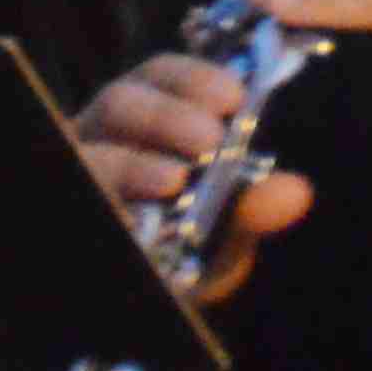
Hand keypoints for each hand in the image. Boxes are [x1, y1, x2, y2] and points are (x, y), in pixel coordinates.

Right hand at [74, 51, 304, 302]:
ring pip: (89, 148)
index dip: (193, 79)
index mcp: (144, 124)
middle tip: (211, 138)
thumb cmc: (185, 253)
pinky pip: (82, 188)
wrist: (156, 292)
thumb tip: (296, 191)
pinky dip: (107, 199)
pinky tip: (132, 217)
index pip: (159, 78)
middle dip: (166, 114)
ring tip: (173, 179)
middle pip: (119, 102)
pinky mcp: (76, 201)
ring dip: (133, 161)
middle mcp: (103, 140)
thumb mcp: (225, 228)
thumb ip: (252, 206)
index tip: (234, 96)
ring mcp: (81, 170)